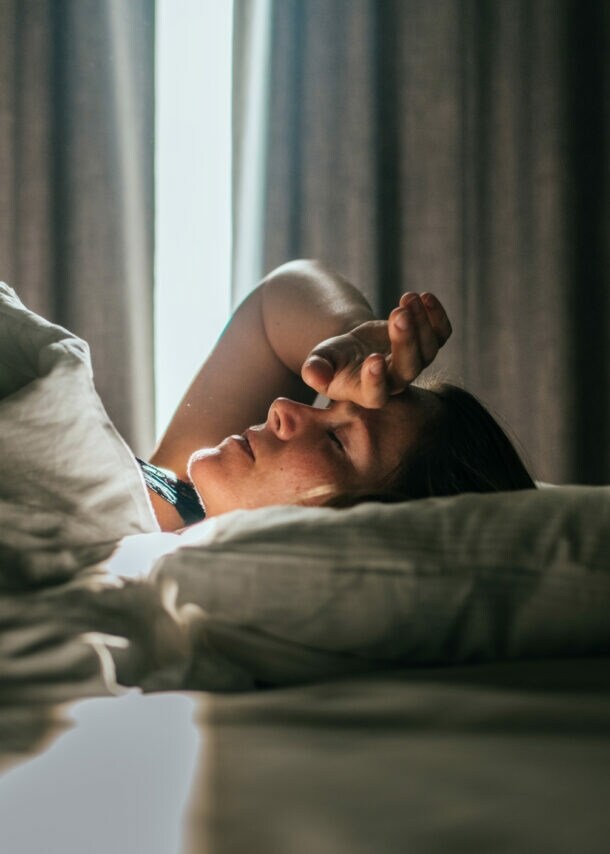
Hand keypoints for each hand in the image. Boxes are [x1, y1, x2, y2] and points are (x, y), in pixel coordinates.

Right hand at [301, 292, 451, 407]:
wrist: (356, 349)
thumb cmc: (334, 359)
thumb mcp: (321, 362)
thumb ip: (316, 370)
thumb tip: (314, 375)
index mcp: (367, 393)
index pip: (376, 393)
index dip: (376, 379)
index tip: (373, 359)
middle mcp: (395, 381)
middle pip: (409, 368)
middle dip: (405, 341)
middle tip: (398, 315)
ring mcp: (414, 363)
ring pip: (428, 349)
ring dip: (421, 322)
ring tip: (407, 299)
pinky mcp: (425, 344)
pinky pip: (441, 334)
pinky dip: (437, 316)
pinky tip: (425, 297)